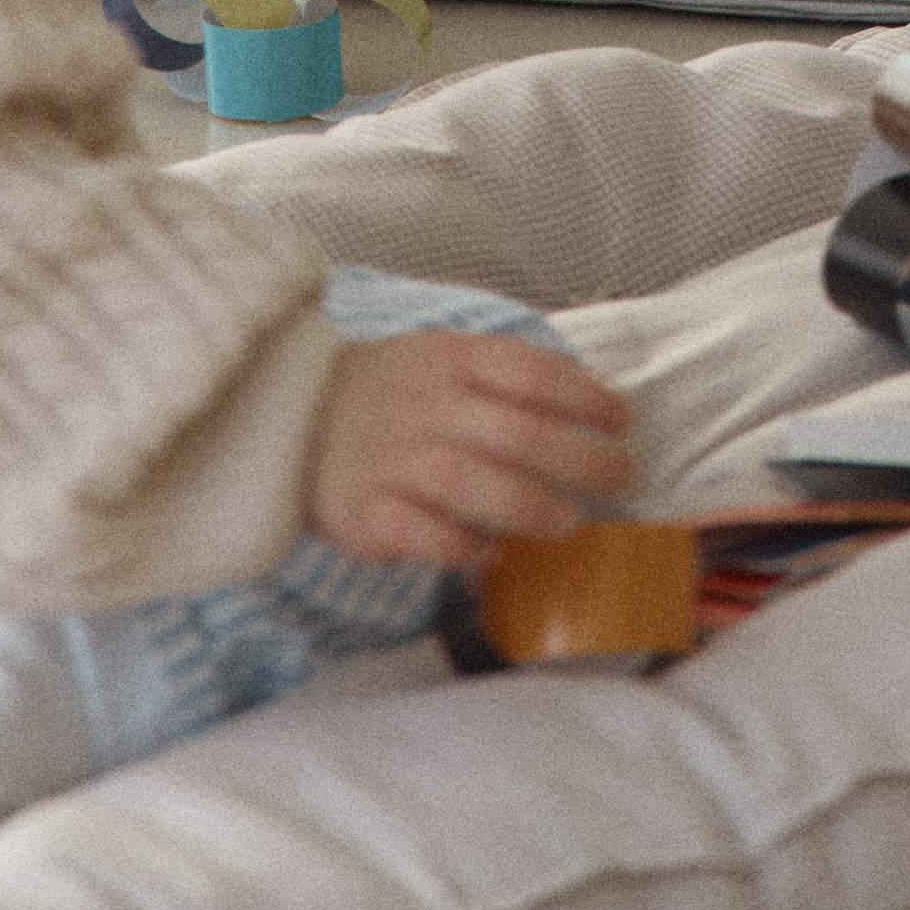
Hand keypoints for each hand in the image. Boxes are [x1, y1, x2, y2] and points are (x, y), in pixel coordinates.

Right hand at [303, 329, 634, 569]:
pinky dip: (464, 545)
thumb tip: (582, 407)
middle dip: (580, 459)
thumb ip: (500, 377)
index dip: (584, 396)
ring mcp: (394, 460)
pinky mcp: (366, 513)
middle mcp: (425, 406)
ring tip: (570, 523)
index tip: (622, 420)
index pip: (530, 372)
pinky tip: (492, 552)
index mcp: (448, 360)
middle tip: (620, 479)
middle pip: (516, 433)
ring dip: (531, 506)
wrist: (286, 418)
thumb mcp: (438, 357)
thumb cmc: (386, 393)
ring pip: (474, 483)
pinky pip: (425, 533)